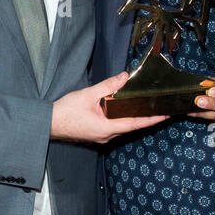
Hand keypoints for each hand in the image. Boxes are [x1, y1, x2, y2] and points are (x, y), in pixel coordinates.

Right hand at [51, 73, 167, 143]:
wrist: (48, 123)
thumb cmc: (65, 112)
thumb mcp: (88, 95)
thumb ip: (108, 86)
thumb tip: (125, 77)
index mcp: (107, 128)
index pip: (136, 124)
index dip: (152, 119)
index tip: (165, 115)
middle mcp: (106, 136)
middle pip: (131, 126)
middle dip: (145, 117)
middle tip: (160, 108)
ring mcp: (101, 137)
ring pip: (122, 126)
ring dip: (133, 118)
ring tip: (146, 107)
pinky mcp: (96, 134)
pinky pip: (114, 127)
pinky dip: (122, 118)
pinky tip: (124, 110)